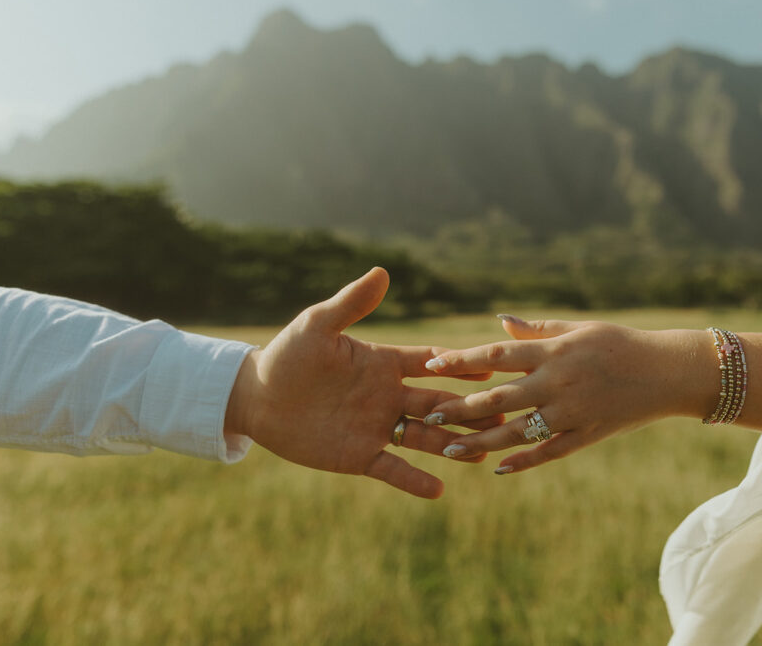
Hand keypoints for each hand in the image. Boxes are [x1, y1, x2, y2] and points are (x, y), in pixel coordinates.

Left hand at [224, 268, 499, 497]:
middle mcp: (388, 396)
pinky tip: (438, 490)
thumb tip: (382, 272)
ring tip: (484, 453)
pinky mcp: (359, 455)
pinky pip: (393, 468)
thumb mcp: (317, 326)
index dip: (460, 366)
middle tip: (504, 415)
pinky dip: (414, 480)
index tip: (492, 365)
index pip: (430, 364)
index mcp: (384, 364)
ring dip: (453, 444)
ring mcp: (377, 427)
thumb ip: (351, 303)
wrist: (256, 397)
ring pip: (426, 437)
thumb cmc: (287, 355)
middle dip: (470, 410)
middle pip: (439, 403)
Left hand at [422, 316, 711, 473]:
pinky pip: (549, 452)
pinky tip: (498, 468)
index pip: (496, 356)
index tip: (430, 364)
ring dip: (481, 442)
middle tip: (427, 417)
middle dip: (460, 409)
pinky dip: (523, 461)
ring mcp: (573, 412)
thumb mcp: (579, 328)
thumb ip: (536, 330)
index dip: (461, 361)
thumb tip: (499, 321)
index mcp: (554, 351)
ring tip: (449, 452)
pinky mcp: (587, 435)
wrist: (669, 372)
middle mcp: (558, 382)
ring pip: (518, 431)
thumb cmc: (620, 343)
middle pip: (499, 398)